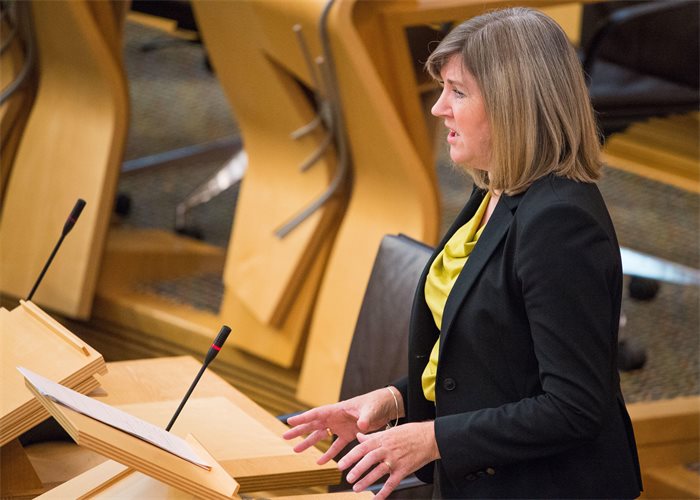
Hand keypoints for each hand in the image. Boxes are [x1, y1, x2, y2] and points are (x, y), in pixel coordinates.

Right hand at [282, 388, 402, 463]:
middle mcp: (336, 418)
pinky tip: (320, 462)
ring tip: (296, 450)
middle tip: (285, 436)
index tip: (289, 421)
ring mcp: (341, 426)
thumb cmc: (377, 403)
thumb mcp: (371, 410)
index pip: (317, 413)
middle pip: (314, 425)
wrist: (387, 406)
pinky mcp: (349, 434)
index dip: (303, 418)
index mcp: (338, 409)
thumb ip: (365, 419)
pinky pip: (336, 446)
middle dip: (299, 430)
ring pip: (321, 436)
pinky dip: (329, 454)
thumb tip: (361, 427)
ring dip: (309, 443)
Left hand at [338, 421, 439, 499]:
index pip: (362, 448)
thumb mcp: (388, 431)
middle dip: (357, 470)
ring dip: (366, 481)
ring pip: (378, 472)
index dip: (350, 457)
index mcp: (381, 439)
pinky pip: (392, 483)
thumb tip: (359, 437)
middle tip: (348, 478)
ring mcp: (395, 460)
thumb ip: (372, 437)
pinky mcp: (404, 470)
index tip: (340, 465)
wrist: (429, 437)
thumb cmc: (409, 433)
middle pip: (368, 460)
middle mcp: (387, 449)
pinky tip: (376, 498)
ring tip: (356, 488)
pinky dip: (384, 492)